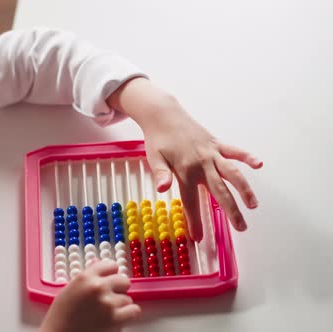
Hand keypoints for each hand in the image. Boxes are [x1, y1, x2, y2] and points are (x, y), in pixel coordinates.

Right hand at [40, 260, 140, 331]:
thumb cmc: (61, 315)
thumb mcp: (70, 288)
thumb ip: (87, 277)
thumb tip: (98, 265)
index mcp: (85, 277)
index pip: (110, 265)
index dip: (111, 273)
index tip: (110, 278)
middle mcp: (98, 287)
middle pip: (123, 280)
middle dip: (118, 289)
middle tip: (110, 296)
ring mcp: (108, 303)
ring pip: (128, 298)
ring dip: (121, 304)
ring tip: (107, 311)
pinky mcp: (115, 319)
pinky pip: (134, 310)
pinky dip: (128, 314)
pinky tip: (118, 316)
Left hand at [107, 78, 262, 240]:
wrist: (163, 115)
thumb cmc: (157, 139)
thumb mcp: (154, 158)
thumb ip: (161, 174)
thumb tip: (163, 190)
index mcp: (185, 171)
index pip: (191, 201)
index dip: (195, 220)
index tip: (199, 237)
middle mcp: (202, 163)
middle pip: (219, 191)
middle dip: (231, 211)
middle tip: (241, 227)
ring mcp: (211, 153)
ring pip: (232, 173)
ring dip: (244, 188)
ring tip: (253, 205)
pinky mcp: (216, 143)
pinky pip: (234, 151)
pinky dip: (247, 157)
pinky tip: (259, 164)